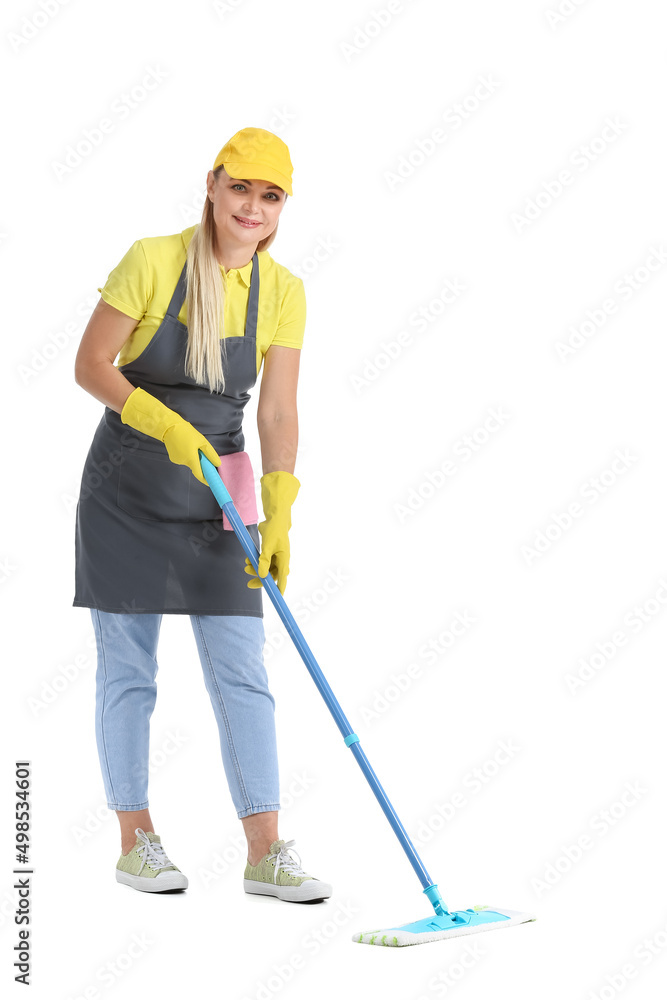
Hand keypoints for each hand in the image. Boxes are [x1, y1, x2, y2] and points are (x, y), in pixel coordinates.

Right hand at [121, 387, 219, 483]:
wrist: (168, 427)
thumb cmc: (186, 432)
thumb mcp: (202, 441)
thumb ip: (210, 454)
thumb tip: (217, 464)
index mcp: (191, 459)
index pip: (199, 474)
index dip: (206, 479)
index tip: (212, 482)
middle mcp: (183, 462)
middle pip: (195, 466)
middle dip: (200, 462)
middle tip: (201, 450)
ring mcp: (177, 460)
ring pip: (189, 462)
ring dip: (193, 457)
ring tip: (191, 444)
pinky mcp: (173, 458)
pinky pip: (184, 458)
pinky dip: (187, 455)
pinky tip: (185, 445)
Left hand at [244, 471, 299, 594]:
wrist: (275, 518)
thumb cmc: (275, 530)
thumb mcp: (268, 547)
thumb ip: (264, 561)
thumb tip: (262, 575)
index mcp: (284, 558)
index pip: (283, 577)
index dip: (280, 588)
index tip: (277, 597)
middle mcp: (281, 558)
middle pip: (272, 575)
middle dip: (261, 579)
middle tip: (249, 583)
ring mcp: (276, 555)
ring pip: (266, 568)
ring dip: (255, 569)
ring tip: (245, 566)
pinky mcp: (270, 551)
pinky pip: (263, 561)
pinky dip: (255, 562)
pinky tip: (248, 559)